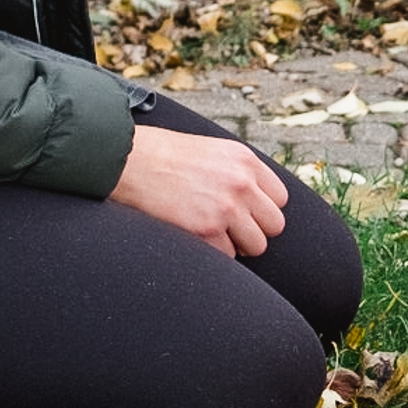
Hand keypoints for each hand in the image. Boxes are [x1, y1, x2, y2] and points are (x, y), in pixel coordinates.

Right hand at [109, 124, 287, 257]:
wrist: (128, 161)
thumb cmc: (164, 156)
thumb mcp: (212, 151)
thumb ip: (239, 172)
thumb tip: (259, 201)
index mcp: (245, 161)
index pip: (279, 199)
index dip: (261, 210)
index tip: (245, 213)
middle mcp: (241, 183)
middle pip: (274, 225)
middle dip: (254, 231)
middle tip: (229, 229)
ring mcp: (225, 207)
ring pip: (256, 246)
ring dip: (236, 245)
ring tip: (212, 233)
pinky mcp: (205, 229)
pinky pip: (226, 256)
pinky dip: (212, 252)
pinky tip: (193, 236)